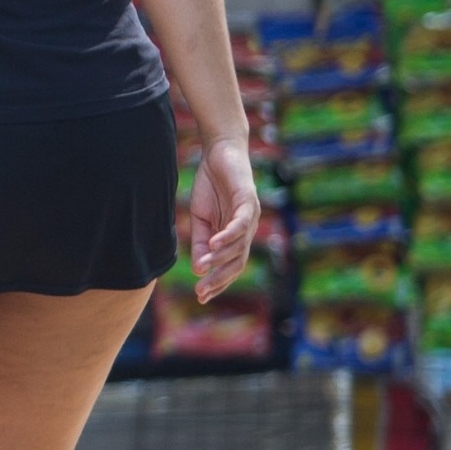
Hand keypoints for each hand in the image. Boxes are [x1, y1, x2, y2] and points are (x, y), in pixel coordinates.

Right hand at [184, 135, 260, 300]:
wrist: (220, 153)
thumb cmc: (211, 185)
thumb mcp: (200, 218)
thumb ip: (202, 241)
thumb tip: (200, 267)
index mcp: (236, 236)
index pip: (231, 265)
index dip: (218, 281)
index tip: (201, 296)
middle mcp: (248, 230)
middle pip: (238, 262)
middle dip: (220, 278)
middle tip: (201, 291)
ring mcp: (250, 216)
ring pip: (239, 246)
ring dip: (221, 259)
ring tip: (203, 269)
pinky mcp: (248, 201)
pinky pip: (240, 223)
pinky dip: (228, 235)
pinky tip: (214, 244)